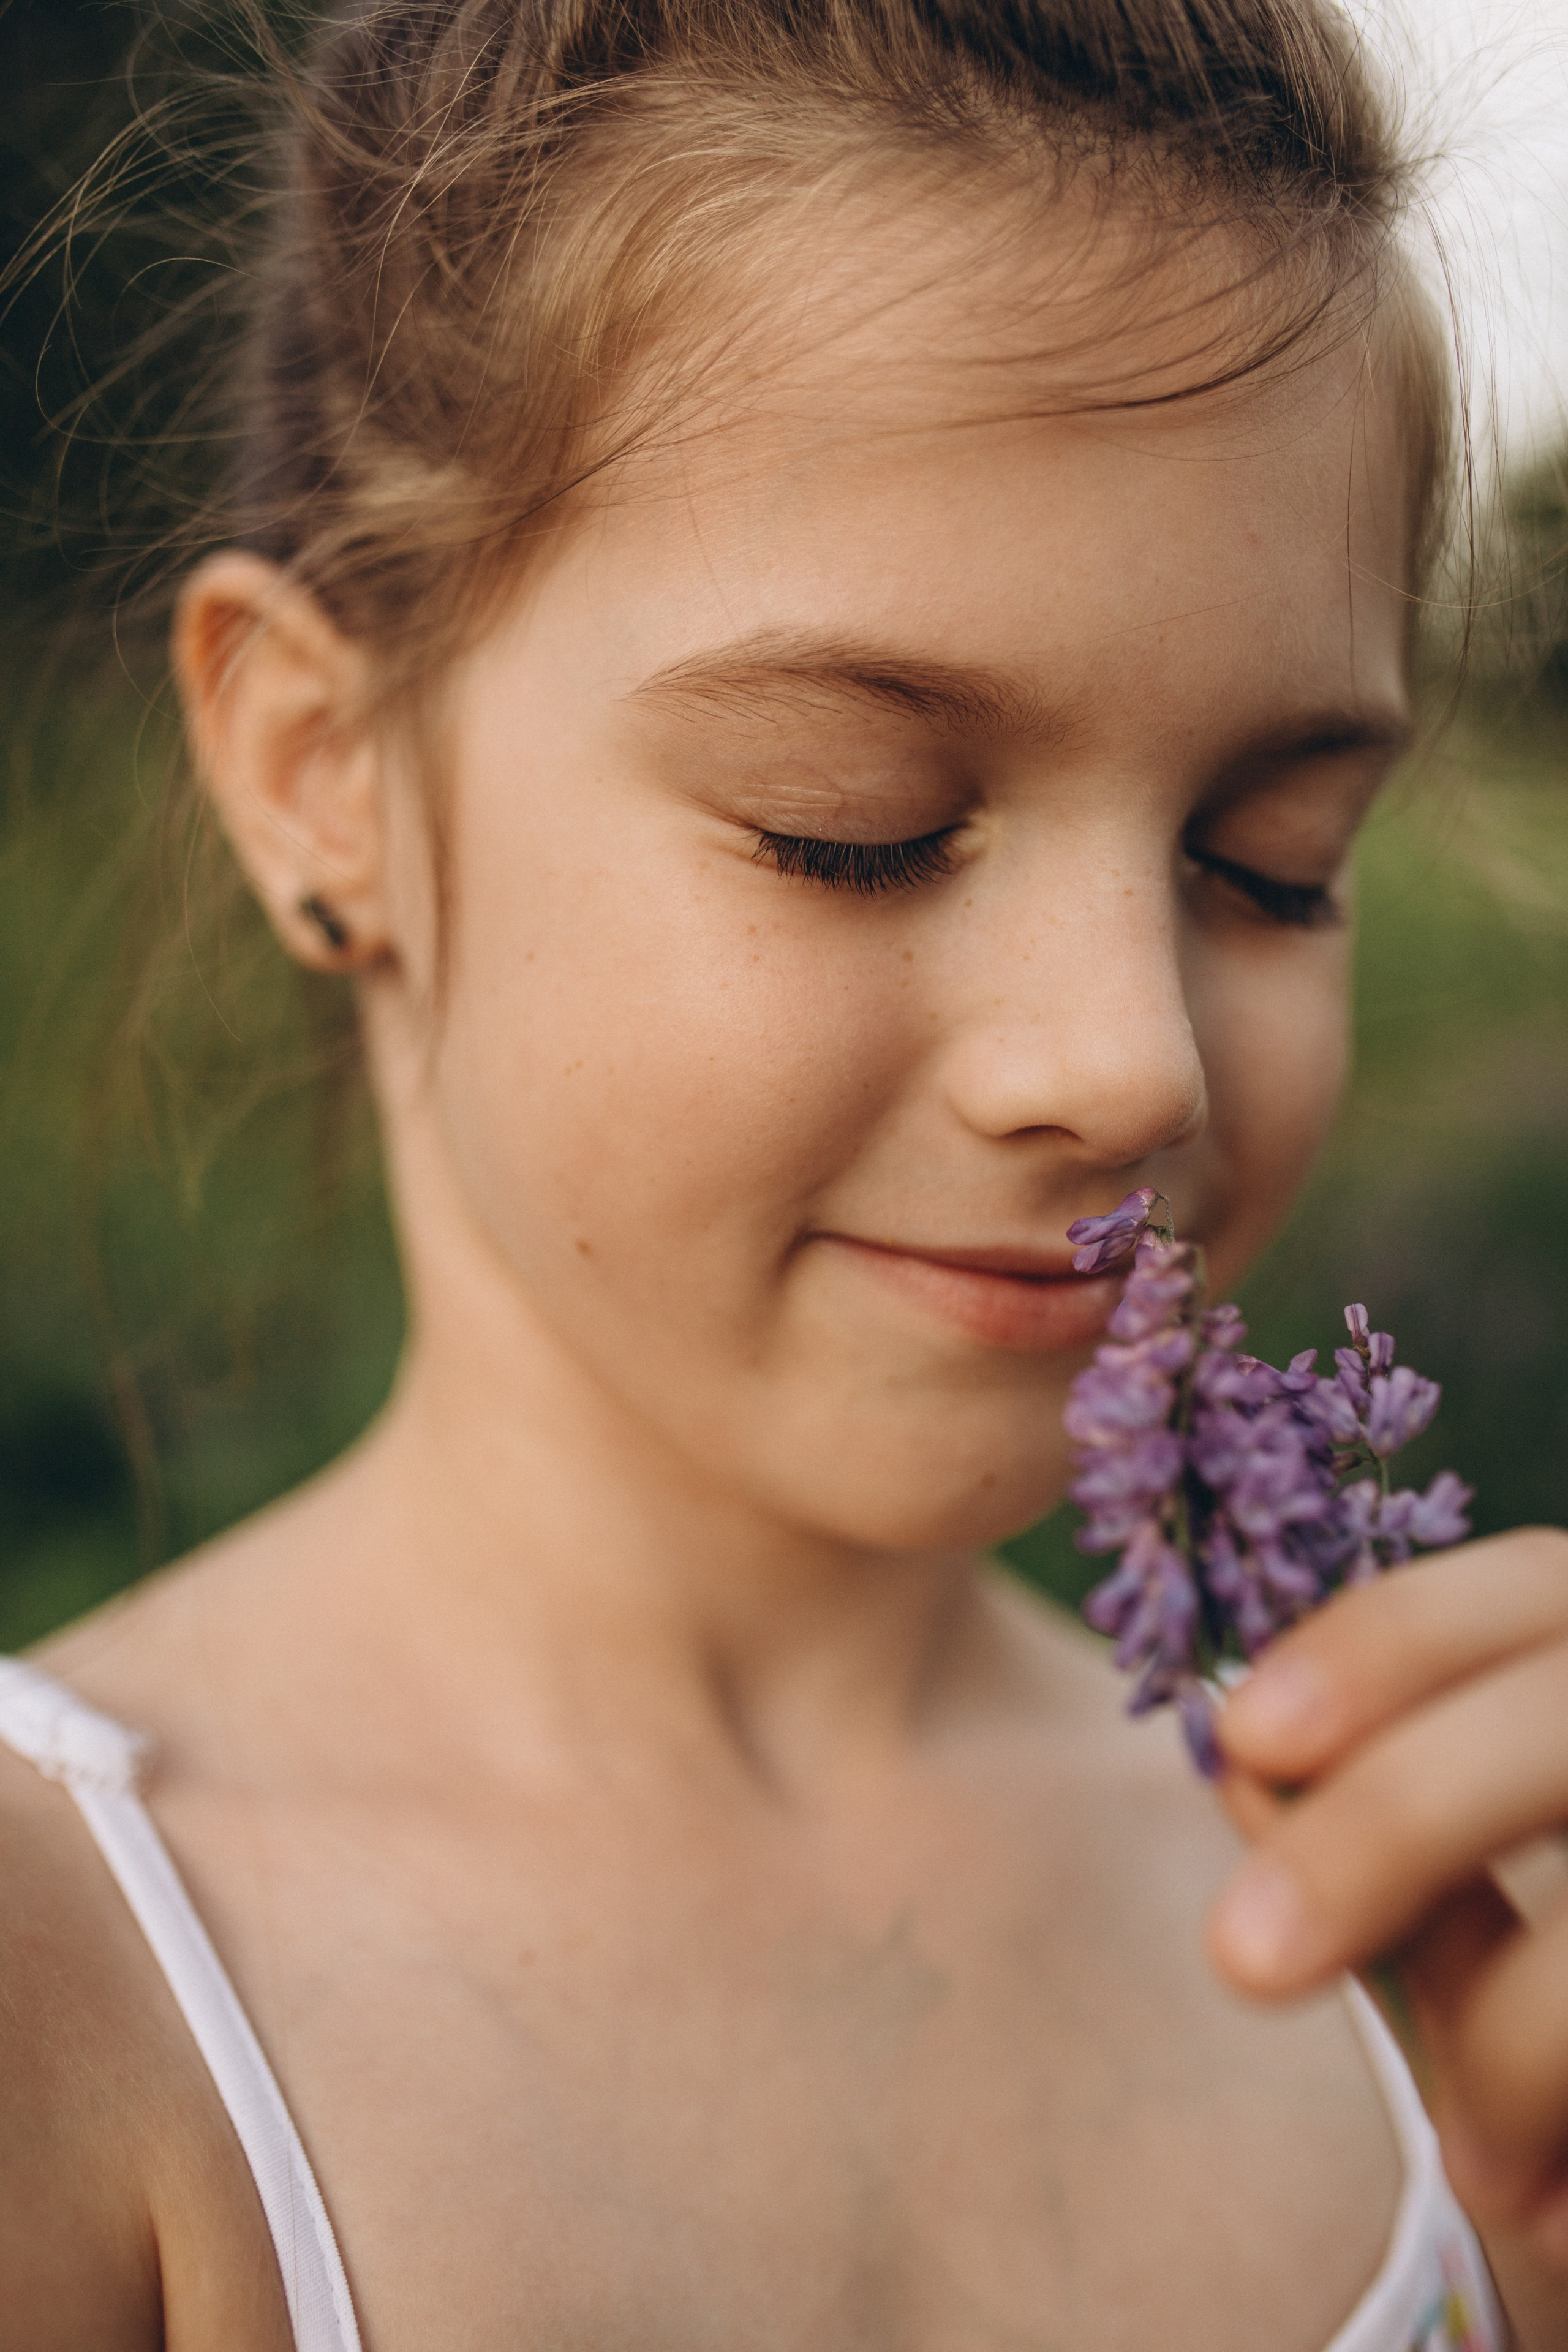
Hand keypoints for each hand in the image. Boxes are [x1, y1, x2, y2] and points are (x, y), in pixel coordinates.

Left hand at [1206, 1529, 1567, 2337]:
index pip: (1547, 1584)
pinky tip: (1558, 2211)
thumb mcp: (1536, 1925)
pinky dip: (1567, 2138)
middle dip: (1397, 1821)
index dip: (1392, 1641)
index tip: (1240, 1736)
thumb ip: (1417, 1846)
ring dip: (1516, 2049)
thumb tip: (1243, 1775)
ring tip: (1479, 2173)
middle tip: (1242, 1958)